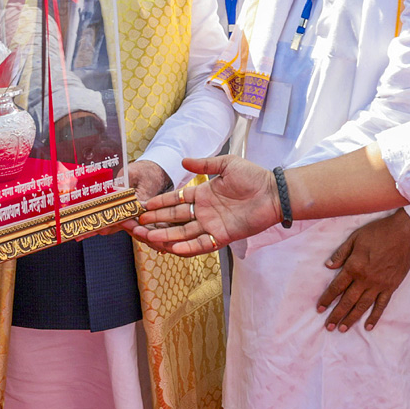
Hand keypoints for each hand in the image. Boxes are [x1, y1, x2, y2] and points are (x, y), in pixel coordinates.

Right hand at [125, 155, 279, 255]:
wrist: (274, 192)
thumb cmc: (253, 176)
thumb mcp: (226, 164)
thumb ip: (204, 163)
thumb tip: (182, 160)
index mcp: (203, 195)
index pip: (175, 200)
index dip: (159, 203)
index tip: (142, 206)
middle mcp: (204, 212)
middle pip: (174, 219)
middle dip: (155, 222)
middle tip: (135, 224)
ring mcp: (212, 225)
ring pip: (183, 233)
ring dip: (166, 235)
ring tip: (147, 237)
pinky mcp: (223, 236)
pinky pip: (202, 244)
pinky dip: (188, 248)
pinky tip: (173, 248)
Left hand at [317, 208, 409, 331]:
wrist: (404, 234)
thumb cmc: (378, 233)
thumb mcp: (354, 238)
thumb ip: (341, 254)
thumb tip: (328, 266)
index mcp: (354, 267)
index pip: (336, 287)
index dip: (327, 298)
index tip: (320, 309)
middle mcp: (365, 279)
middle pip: (348, 301)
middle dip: (336, 315)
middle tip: (328, 327)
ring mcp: (379, 285)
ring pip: (362, 306)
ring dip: (352, 319)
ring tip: (342, 329)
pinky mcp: (391, 287)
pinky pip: (381, 305)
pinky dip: (375, 317)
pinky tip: (368, 326)